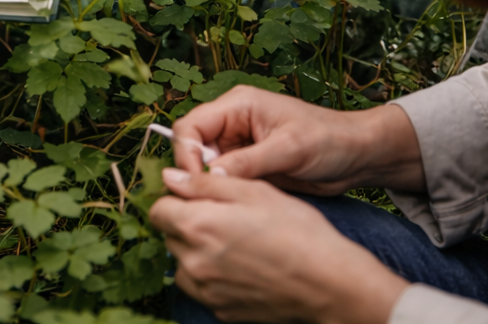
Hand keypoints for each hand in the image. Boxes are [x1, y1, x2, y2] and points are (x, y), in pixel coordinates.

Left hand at [150, 169, 408, 323]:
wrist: (329, 283)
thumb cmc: (296, 230)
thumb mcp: (253, 192)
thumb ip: (204, 184)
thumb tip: (169, 178)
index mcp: (197, 226)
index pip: (158, 210)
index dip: (177, 200)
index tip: (199, 199)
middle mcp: (193, 262)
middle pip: (170, 237)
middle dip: (188, 224)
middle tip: (225, 219)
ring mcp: (206, 291)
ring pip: (183, 265)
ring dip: (197, 252)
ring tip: (235, 244)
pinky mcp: (220, 310)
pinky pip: (203, 288)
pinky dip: (213, 276)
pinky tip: (243, 267)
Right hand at [172, 85, 424, 193]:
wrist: (358, 157)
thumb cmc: (329, 140)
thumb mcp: (289, 149)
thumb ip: (247, 161)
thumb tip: (209, 176)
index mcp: (237, 106)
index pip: (191, 126)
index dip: (186, 154)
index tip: (194, 183)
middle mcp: (233, 125)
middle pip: (193, 148)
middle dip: (193, 173)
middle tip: (203, 200)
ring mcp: (240, 148)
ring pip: (205, 169)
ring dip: (208, 187)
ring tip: (218, 207)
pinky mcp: (249, 169)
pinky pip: (224, 182)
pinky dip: (223, 195)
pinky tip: (232, 208)